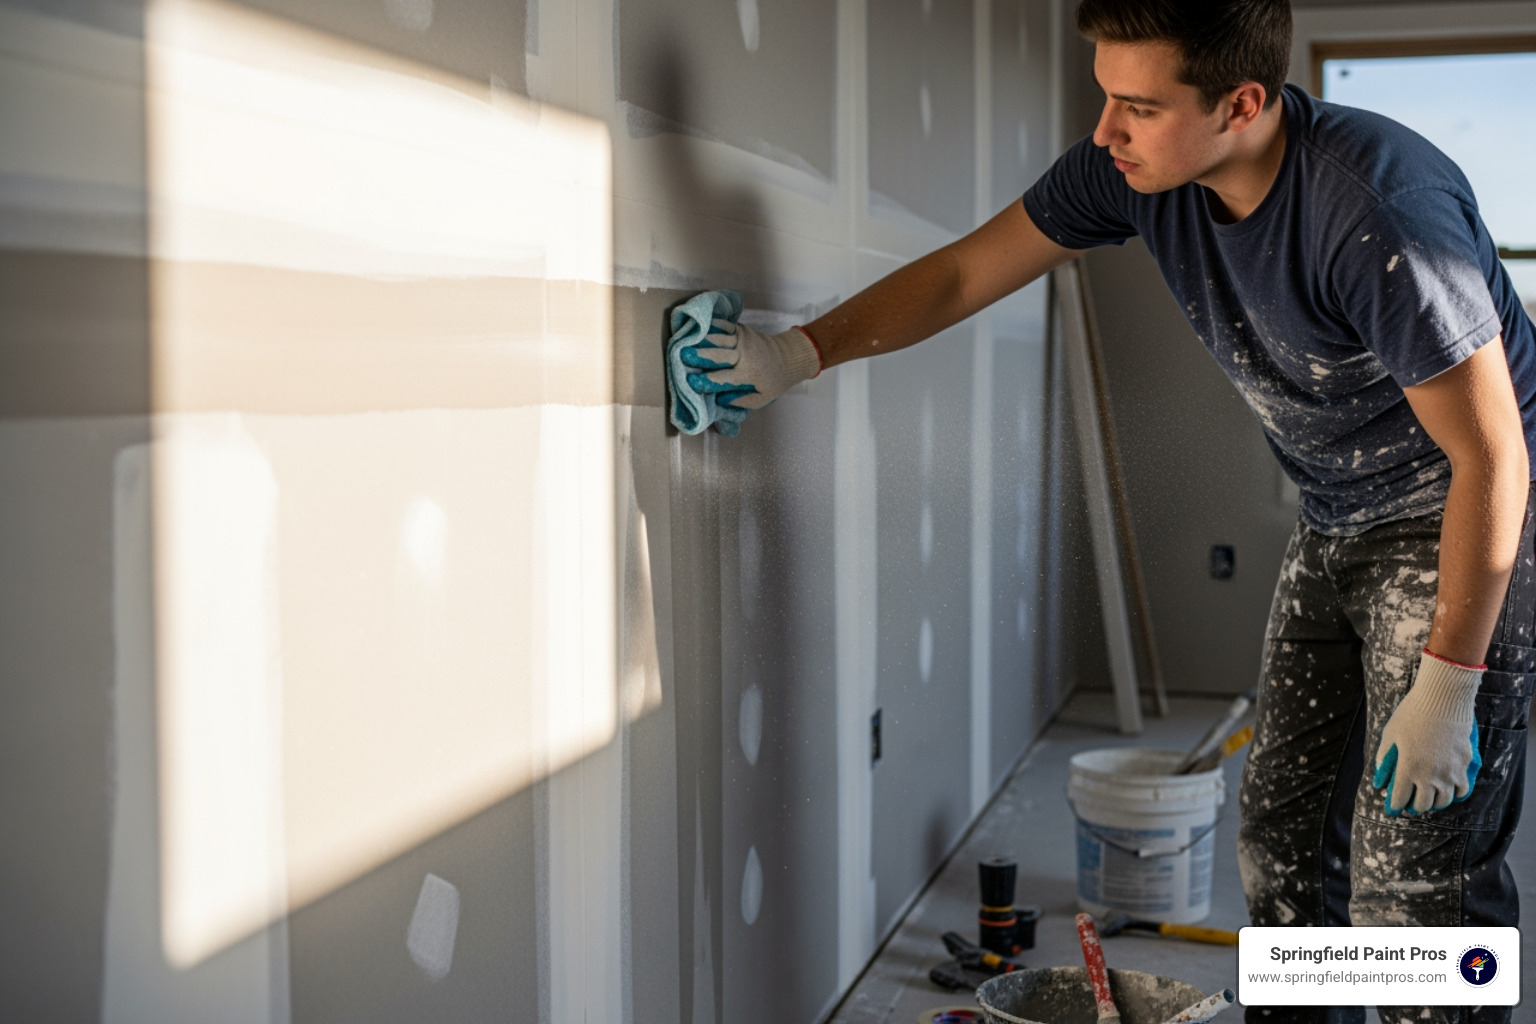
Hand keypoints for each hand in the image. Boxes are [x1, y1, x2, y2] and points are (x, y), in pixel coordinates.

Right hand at [680, 322, 820, 410]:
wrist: (788, 357)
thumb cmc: (772, 381)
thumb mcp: (760, 399)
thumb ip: (740, 401)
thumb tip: (717, 399)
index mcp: (748, 375)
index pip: (723, 379)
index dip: (706, 381)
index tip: (691, 382)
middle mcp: (744, 356)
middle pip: (718, 355)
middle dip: (700, 356)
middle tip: (682, 355)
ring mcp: (743, 339)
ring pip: (718, 338)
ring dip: (700, 340)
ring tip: (683, 340)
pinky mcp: (742, 329)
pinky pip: (723, 326)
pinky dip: (709, 326)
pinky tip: (696, 327)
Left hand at [1372, 650, 1482, 815]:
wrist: (1443, 700)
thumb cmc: (1411, 714)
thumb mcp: (1390, 735)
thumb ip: (1385, 758)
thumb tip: (1381, 776)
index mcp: (1408, 768)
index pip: (1400, 799)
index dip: (1394, 806)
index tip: (1392, 808)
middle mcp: (1430, 775)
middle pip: (1423, 805)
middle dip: (1414, 807)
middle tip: (1410, 804)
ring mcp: (1449, 772)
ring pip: (1443, 801)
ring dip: (1434, 802)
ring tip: (1428, 798)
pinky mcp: (1464, 765)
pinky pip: (1461, 789)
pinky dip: (1454, 793)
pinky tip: (1447, 790)